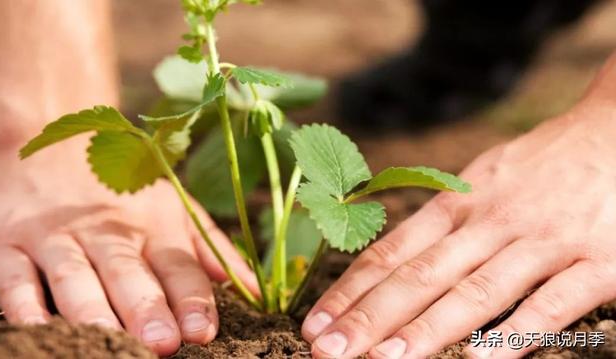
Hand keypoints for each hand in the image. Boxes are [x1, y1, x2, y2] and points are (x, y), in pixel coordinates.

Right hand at [0, 137, 257, 355]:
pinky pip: (16, 279)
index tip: (205, 332)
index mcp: (152, 225)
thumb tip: (249, 287)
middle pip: (128, 272)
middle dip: (147, 309)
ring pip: (74, 277)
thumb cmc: (124, 189)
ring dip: (94, 313)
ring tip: (114, 344)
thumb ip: (209, 247)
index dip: (192, 299)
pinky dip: (25, 306)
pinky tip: (40, 331)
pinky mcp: (6, 244)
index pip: (177, 265)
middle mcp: (105, 230)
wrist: (52, 140)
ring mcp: (54, 236)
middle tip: (165, 345)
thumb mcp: (174, 206)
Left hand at [301, 101, 615, 357]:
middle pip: (421, 276)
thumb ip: (443, 219)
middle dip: (369, 317)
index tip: (316, 322)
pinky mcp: (597, 262)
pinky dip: (516, 333)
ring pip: (475, 292)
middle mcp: (492, 222)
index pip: (393, 252)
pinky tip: (479, 358)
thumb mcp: (482, 180)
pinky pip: (553, 304)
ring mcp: (543, 242)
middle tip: (326, 350)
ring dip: (426, 329)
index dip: (350, 290)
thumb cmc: (541, 165)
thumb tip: (392, 260)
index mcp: (460, 203)